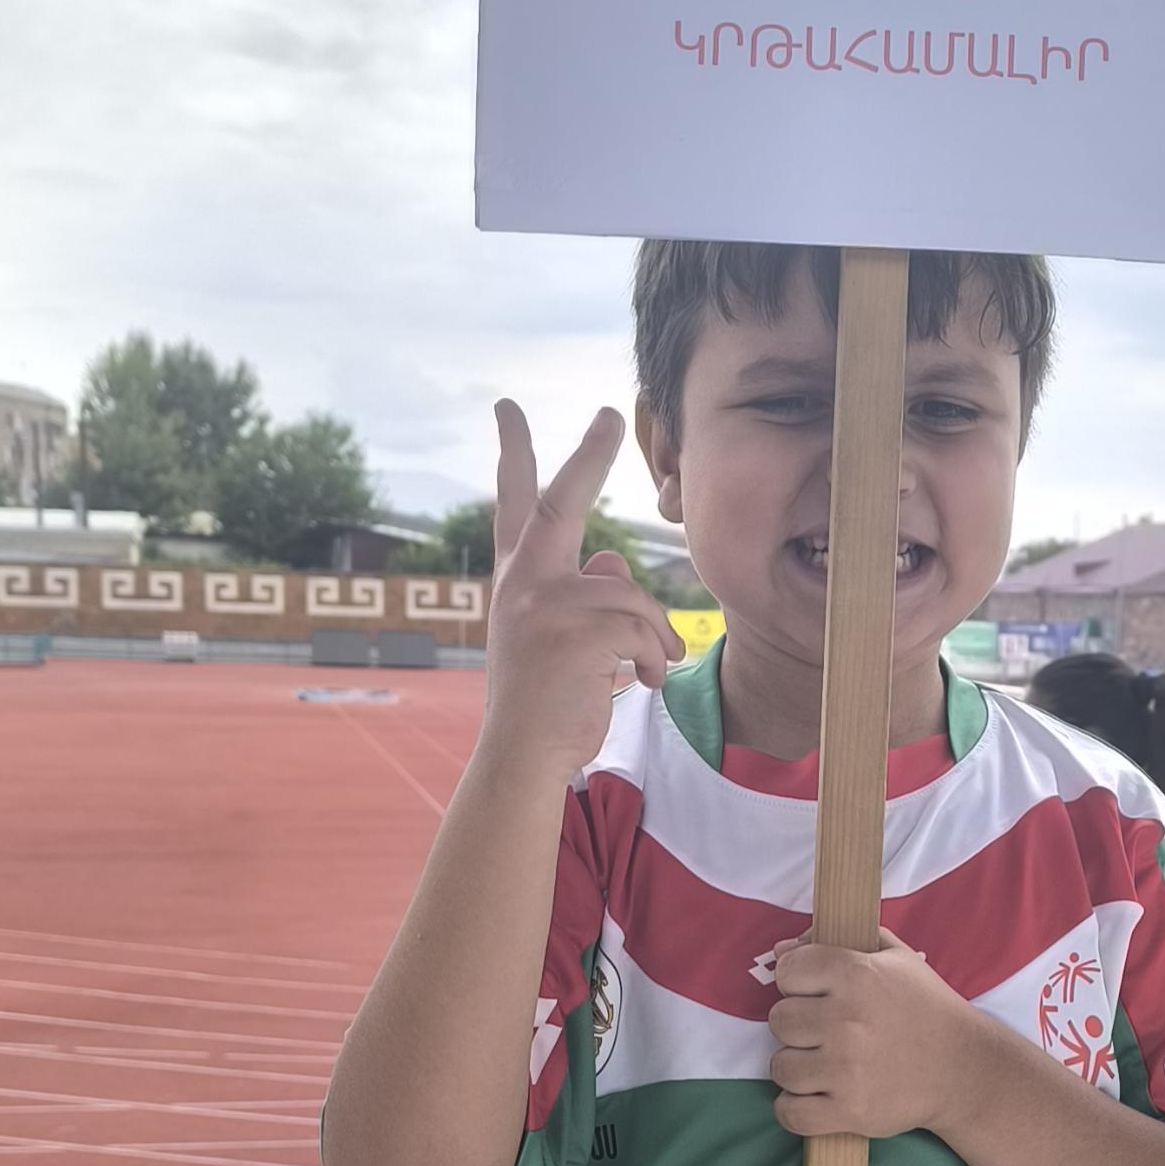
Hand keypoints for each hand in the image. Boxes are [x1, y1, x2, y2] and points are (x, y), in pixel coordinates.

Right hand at [479, 403, 682, 787]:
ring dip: (654, 634)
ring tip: (649, 668)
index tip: (508, 408)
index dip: (513, 451)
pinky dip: (656, 658)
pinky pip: (644, 628)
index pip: (513, 502)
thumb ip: (584, 593)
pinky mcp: (576, 632)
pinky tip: (645, 682)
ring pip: (630, 593)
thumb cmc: (546, 701)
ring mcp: (545, 604)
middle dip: (589, 453)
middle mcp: (523, 581)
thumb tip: (614, 561)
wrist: (522, 757)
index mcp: (517, 578)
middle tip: (610, 414)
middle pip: (562, 500)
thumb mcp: (559, 638)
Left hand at [766, 929, 975, 1138]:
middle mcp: (847, 1020)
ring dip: (798, 1067)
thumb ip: (835, 942)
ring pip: (780, 1067)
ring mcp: (846, 1069)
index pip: (787, 972)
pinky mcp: (849, 1111)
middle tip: (826, 1032)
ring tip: (825, 1065)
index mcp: (857, 975)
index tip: (815, 994)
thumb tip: (780, 951)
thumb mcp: (894, 957)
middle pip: (779, 1019)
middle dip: (798, 1025)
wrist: (963, 1068)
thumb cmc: (925, 1008)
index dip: (797, 982)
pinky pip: (789, 1112)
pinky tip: (814, 1097)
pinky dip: (795, 1108)